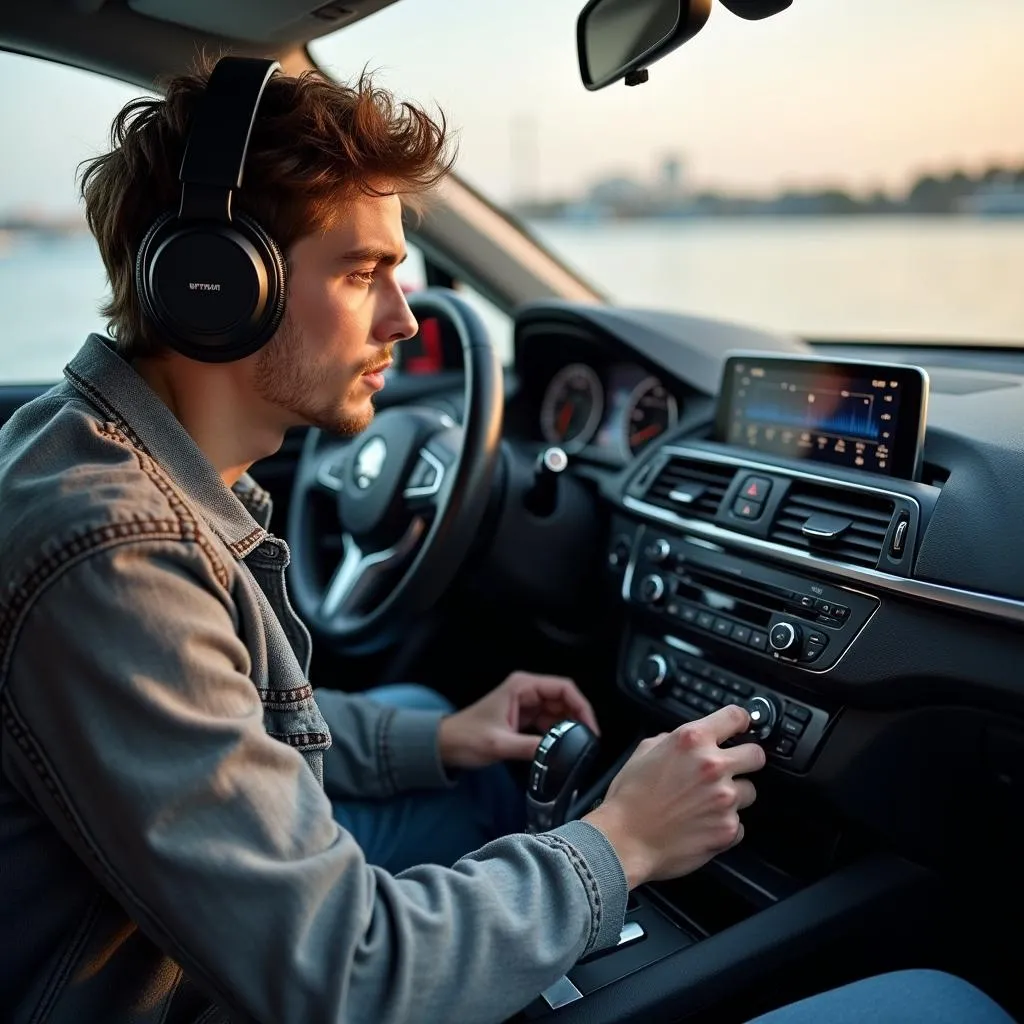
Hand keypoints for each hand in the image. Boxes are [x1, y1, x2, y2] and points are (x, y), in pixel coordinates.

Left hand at [437, 671, 600, 768]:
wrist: (445, 745)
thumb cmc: (466, 738)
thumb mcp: (499, 744)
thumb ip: (530, 747)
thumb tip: (558, 752)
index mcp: (522, 687)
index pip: (563, 688)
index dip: (581, 706)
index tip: (590, 727)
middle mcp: (526, 691)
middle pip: (564, 699)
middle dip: (578, 718)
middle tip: (589, 741)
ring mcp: (525, 704)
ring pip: (558, 711)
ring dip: (569, 727)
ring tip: (578, 746)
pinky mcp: (523, 717)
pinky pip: (548, 722)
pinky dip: (558, 733)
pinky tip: (562, 747)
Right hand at [584, 705, 764, 887]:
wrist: (624, 840)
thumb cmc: (629, 799)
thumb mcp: (643, 752)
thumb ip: (672, 740)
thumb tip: (688, 741)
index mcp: (692, 740)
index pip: (736, 716)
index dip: (741, 721)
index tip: (742, 726)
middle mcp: (713, 766)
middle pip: (756, 755)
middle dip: (746, 760)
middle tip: (732, 768)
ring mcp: (724, 799)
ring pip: (749, 791)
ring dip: (734, 795)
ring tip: (707, 803)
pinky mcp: (728, 829)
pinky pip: (739, 823)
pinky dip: (725, 823)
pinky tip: (702, 824)